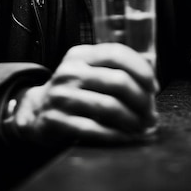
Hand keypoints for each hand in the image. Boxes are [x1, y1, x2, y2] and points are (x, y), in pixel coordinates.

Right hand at [11, 43, 158, 144]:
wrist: (36, 110)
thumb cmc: (73, 90)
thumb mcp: (87, 70)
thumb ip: (114, 69)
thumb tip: (150, 84)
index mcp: (80, 55)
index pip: (117, 53)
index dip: (141, 69)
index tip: (153, 86)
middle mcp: (70, 72)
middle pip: (118, 81)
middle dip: (142, 100)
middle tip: (150, 113)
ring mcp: (62, 96)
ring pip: (109, 107)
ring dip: (132, 120)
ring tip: (141, 126)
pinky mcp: (57, 121)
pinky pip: (94, 129)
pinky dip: (116, 136)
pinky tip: (126, 138)